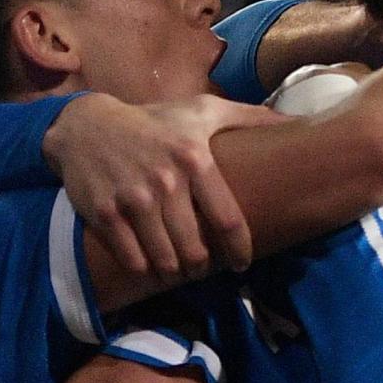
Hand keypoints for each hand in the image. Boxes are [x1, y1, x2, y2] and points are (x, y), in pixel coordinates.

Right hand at [44, 94, 287, 279]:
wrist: (87, 125)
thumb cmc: (155, 121)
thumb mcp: (202, 111)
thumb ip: (249, 117)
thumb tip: (295, 122)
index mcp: (195, 158)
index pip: (228, 219)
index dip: (239, 249)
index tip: (242, 263)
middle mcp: (165, 181)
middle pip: (196, 248)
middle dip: (203, 266)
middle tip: (204, 268)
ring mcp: (133, 200)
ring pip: (166, 259)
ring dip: (176, 272)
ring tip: (180, 270)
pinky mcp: (104, 214)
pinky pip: (133, 259)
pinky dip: (145, 269)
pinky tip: (151, 265)